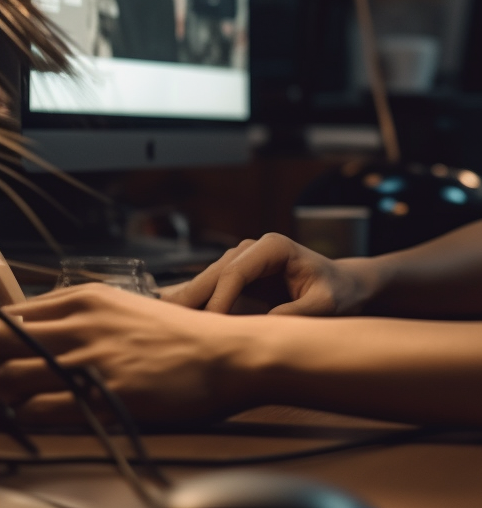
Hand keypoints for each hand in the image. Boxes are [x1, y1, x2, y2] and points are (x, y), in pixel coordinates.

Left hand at [0, 284, 253, 424]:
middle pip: (0, 342)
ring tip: (22, 399)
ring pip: (8, 377)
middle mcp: (83, 322)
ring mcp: (91, 358)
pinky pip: (37, 408)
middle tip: (11, 376)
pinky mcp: (101, 394)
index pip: (10, 314)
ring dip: (8, 392)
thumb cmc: (182, 336)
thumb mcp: (129, 309)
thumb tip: (43, 331)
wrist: (228, 354)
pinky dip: (28, 414)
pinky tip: (41, 414)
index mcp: (89, 297)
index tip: (5, 353)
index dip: (0, 338)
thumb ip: (84, 316)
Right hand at [161, 232, 370, 315]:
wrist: (342, 287)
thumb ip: (296, 313)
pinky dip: (193, 309)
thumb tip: (263, 326)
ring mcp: (241, 262)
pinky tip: (174, 326)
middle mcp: (252, 249)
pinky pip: (209, 293)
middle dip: (191, 302)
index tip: (209, 328)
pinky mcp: (235, 279)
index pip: (235, 271)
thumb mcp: (325, 304)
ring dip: (187, 306)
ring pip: (205, 283)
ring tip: (166, 332)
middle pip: (213, 274)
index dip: (218, 299)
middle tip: (169, 331)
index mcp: (273, 247)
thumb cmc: (337, 292)